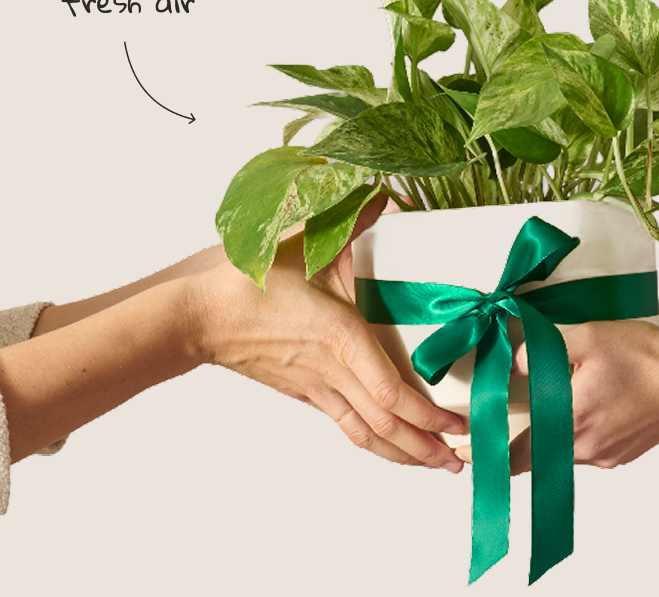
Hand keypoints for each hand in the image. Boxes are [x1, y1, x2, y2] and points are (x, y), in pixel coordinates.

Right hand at [187, 193, 466, 471]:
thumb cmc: (248, 282)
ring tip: (436, 465)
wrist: (198, 316)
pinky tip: (391, 448)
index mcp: (340, 337)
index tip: (456, 424)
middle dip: (425, 448)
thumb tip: (385, 194)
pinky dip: (374, 442)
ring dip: (403, 454)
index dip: (426, 416)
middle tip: (460, 462)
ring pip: (366, 434)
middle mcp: (332, 371)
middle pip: (384, 426)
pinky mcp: (305, 392)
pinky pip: (346, 426)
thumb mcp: (303, 244)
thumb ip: (351, 220)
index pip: (389, 393)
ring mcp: (317, 387)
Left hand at [456, 316, 658, 472]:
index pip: (515, 453)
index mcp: (569, 422)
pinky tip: (587, 402)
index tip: (463, 455)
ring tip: (549, 402)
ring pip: (562, 449)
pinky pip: (588, 446)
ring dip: (549, 432)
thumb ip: (541, 349)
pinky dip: (578, 429)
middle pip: (535, 453)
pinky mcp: (625, 452)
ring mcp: (607, 454)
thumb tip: (510, 363)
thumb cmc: (648, 356)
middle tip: (497, 423)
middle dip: (515, 440)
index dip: (487, 456)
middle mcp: (585, 448)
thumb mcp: (587, 337)